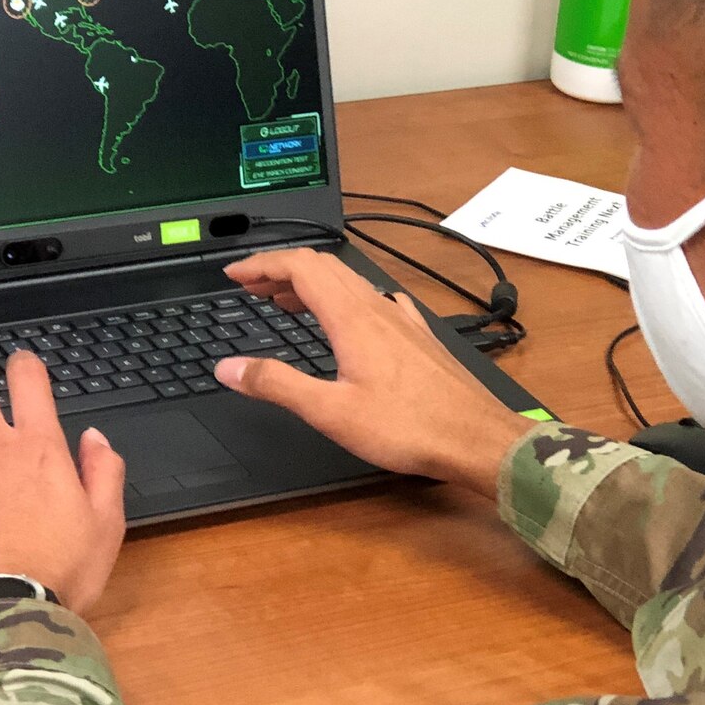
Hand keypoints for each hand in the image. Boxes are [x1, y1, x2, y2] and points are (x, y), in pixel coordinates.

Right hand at [216, 249, 533, 497]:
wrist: (475, 438)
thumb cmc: (409, 428)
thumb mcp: (331, 412)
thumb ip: (277, 385)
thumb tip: (229, 367)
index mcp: (353, 319)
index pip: (300, 268)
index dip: (262, 265)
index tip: (235, 275)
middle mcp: (379, 310)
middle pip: (325, 268)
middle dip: (282, 270)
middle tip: (253, 287)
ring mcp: (402, 321)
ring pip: (351, 282)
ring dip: (313, 284)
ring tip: (286, 301)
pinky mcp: (418, 337)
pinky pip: (377, 301)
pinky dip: (347, 299)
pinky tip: (352, 316)